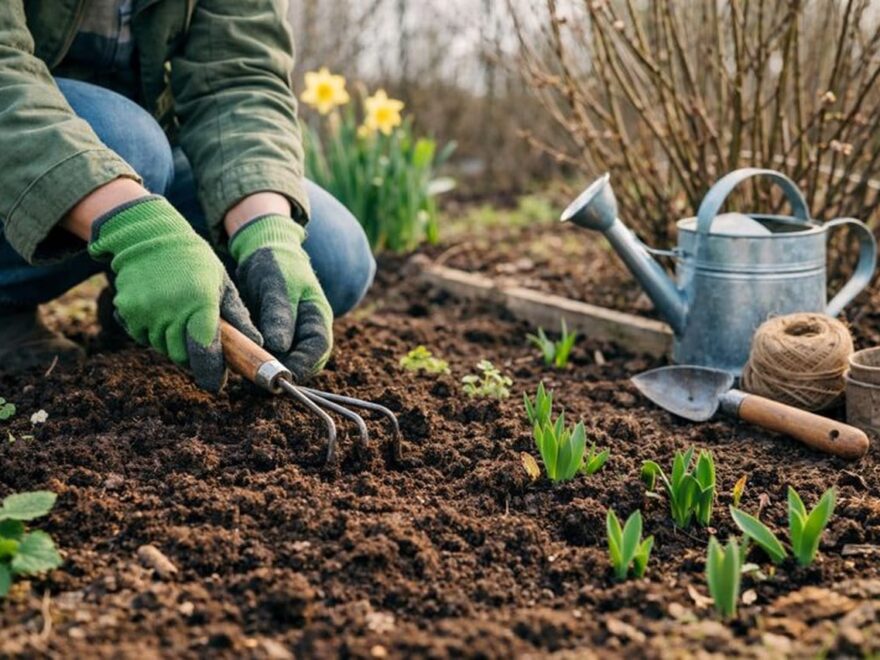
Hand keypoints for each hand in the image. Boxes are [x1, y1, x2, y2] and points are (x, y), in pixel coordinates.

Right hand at [88, 196, 261, 390]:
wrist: (149, 236)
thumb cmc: (195, 261)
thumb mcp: (223, 283)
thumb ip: (238, 317)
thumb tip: (256, 345)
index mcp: (200, 302)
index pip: (205, 349)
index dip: (211, 371)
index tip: (217, 384)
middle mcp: (171, 310)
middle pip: (183, 356)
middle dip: (194, 356)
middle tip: (201, 341)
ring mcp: (145, 312)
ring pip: (163, 348)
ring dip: (174, 343)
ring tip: (180, 315)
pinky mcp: (126, 312)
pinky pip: (144, 337)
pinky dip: (154, 332)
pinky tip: (161, 309)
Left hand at [229, 214, 332, 380]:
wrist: (262, 251)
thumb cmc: (275, 263)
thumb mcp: (277, 285)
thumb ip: (279, 315)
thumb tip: (279, 347)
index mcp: (317, 317)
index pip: (318, 350)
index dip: (302, 366)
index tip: (279, 375)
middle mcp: (307, 330)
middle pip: (303, 363)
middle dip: (282, 372)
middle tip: (255, 378)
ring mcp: (291, 335)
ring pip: (284, 362)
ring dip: (267, 369)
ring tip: (244, 370)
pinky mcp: (273, 338)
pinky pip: (267, 356)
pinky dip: (255, 360)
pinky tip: (238, 360)